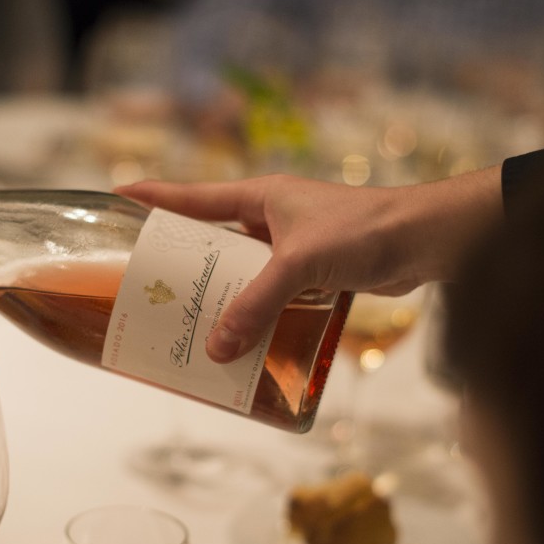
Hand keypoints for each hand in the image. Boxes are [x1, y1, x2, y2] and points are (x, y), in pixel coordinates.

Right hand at [116, 167, 501, 361]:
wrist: (427, 240)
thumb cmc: (364, 230)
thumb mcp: (300, 263)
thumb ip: (257, 304)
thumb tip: (218, 349)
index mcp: (258, 197)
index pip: (192, 195)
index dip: (152, 198)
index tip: (116, 199)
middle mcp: (269, 219)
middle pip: (210, 240)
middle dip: (181, 261)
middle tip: (148, 285)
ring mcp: (291, 246)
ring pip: (240, 272)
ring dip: (220, 294)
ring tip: (189, 323)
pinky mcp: (312, 272)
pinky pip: (270, 294)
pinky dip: (255, 313)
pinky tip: (243, 338)